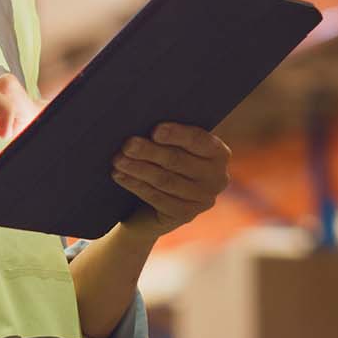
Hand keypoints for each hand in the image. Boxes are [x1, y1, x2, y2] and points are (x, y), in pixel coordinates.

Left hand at [111, 122, 230, 238]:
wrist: (156, 201)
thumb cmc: (164, 160)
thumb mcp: (173, 145)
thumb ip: (168, 135)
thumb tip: (143, 122)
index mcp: (219, 153)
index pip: (199, 141)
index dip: (178, 135)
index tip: (155, 130)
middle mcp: (217, 177)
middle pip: (178, 161)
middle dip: (150, 152)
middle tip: (127, 144)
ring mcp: (202, 199)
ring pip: (165, 180)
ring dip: (139, 168)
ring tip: (118, 160)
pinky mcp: (185, 215)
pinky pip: (157, 197)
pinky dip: (136, 185)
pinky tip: (120, 176)